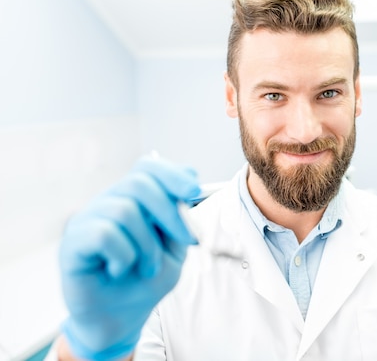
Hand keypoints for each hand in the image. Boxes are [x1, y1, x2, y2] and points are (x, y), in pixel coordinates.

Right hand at [59, 156, 199, 359]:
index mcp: (132, 199)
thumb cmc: (145, 280)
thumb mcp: (174, 248)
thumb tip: (190, 182)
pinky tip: (120, 270)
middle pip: (139, 182)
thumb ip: (180, 218)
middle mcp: (107, 203)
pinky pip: (104, 234)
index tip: (195, 191)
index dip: (172, 174)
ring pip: (125, 211)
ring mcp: (87, 220)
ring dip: (148, 245)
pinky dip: (124, 256)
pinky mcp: (71, 243)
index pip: (147, 167)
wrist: (120, 319)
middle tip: (189, 241)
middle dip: (171, 212)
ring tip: (148, 268)